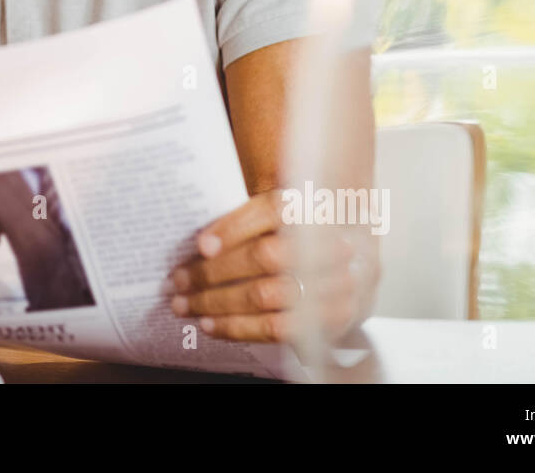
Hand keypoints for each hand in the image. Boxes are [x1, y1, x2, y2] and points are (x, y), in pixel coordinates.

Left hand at [168, 189, 378, 344]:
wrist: (356, 268)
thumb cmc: (303, 238)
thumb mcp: (284, 215)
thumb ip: (249, 218)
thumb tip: (202, 242)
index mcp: (316, 207)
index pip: (274, 211)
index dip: (235, 227)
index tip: (201, 244)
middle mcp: (330, 243)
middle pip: (265, 256)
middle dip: (214, 271)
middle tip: (178, 279)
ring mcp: (334, 285)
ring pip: (265, 294)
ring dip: (216, 302)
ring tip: (185, 303)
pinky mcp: (329, 320)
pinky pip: (275, 327)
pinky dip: (237, 327)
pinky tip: (211, 323)